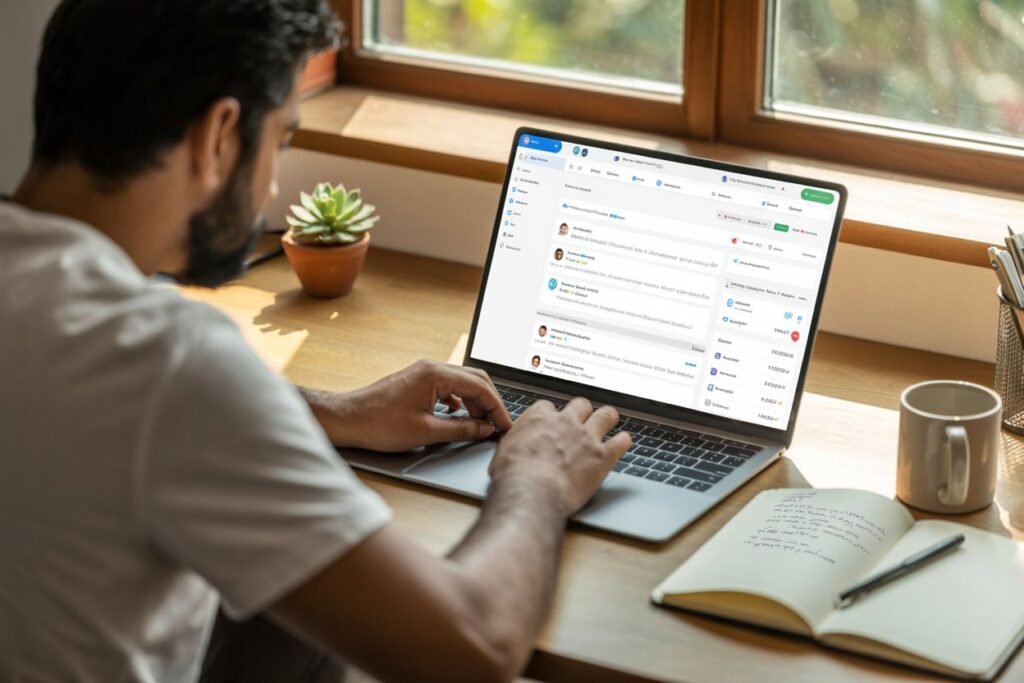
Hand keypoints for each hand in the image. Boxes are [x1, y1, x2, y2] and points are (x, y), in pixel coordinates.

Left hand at [306, 360, 512, 451]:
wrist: (348, 419)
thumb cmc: (379, 424)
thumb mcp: (426, 431)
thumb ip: (461, 428)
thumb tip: (484, 429)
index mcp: (436, 374)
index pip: (480, 387)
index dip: (497, 408)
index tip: (505, 426)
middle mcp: (432, 367)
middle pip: (475, 380)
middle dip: (490, 403)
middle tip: (498, 426)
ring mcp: (424, 373)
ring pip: (462, 383)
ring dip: (475, 402)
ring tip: (481, 425)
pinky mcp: (418, 381)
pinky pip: (448, 386)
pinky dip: (460, 400)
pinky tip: (459, 416)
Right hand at [488, 398, 630, 515]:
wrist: (532, 491)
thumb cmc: (514, 476)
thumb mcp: (503, 453)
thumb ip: (515, 444)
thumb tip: (512, 449)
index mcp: (539, 419)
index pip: (548, 407)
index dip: (552, 416)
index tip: (552, 423)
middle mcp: (565, 423)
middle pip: (580, 405)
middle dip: (582, 412)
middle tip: (582, 420)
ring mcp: (586, 437)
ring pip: (606, 415)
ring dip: (608, 418)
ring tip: (609, 421)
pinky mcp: (602, 456)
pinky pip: (621, 441)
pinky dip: (623, 442)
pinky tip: (623, 443)